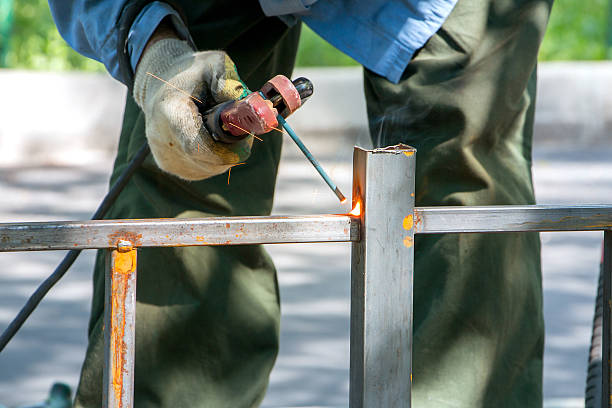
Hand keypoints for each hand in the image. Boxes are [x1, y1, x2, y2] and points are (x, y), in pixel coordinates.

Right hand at [133, 37, 251, 179]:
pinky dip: (213, 159)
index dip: (225, 150)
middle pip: (209, 161)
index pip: (198, 147)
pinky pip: (202, 170)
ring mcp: (166, 156)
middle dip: (231, 149)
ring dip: (223, 154)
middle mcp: (163, 140)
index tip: (243, 140)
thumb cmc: (192, 74)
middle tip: (239, 129)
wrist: (162, 85)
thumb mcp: (214, 64)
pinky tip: (209, 139)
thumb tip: (242, 105)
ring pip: (209, 168)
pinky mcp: (169, 165)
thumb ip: (229, 82)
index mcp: (171, 113)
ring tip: (220, 130)